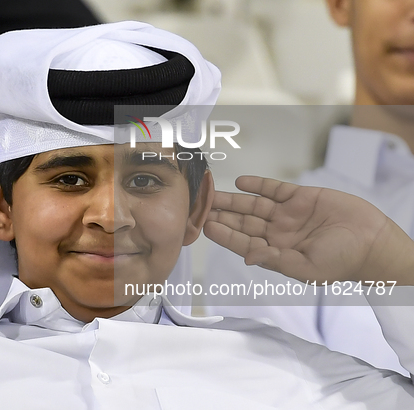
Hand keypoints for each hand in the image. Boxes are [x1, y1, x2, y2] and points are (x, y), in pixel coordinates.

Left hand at [204, 176, 413, 284]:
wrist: (373, 243)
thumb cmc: (342, 261)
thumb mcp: (307, 268)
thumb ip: (276, 261)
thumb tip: (248, 257)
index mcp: (277, 251)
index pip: (243, 242)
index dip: (224, 234)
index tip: (204, 226)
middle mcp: (278, 232)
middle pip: (243, 221)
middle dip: (221, 214)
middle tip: (200, 206)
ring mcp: (288, 214)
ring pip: (253, 204)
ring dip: (233, 199)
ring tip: (212, 193)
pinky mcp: (301, 197)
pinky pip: (274, 189)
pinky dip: (258, 185)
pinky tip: (240, 182)